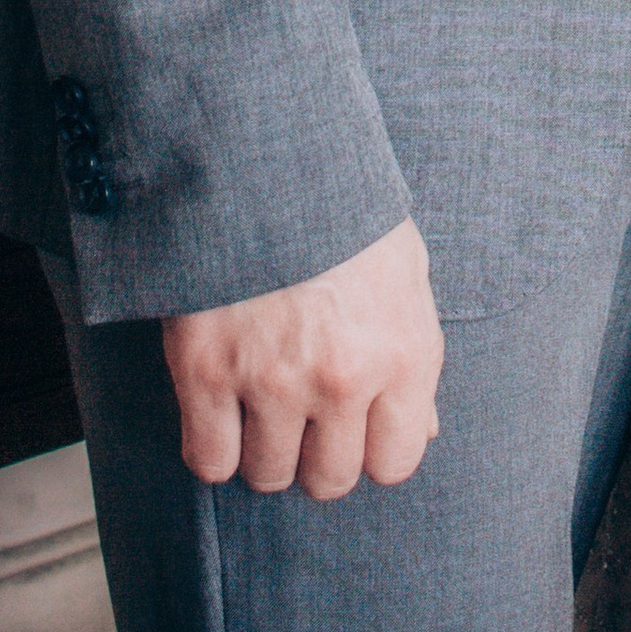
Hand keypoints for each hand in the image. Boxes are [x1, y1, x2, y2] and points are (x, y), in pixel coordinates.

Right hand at [161, 214, 443, 499]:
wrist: (263, 152)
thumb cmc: (342, 210)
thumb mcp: (403, 270)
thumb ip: (414, 358)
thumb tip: (423, 433)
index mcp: (404, 351)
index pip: (395, 463)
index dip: (371, 447)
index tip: (354, 422)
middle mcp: (344, 378)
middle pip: (329, 479)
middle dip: (317, 454)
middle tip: (303, 413)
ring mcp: (273, 379)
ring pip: (268, 475)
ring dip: (264, 450)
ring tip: (261, 403)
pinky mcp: (207, 371)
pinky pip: (209, 461)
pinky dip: (213, 446)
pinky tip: (220, 409)